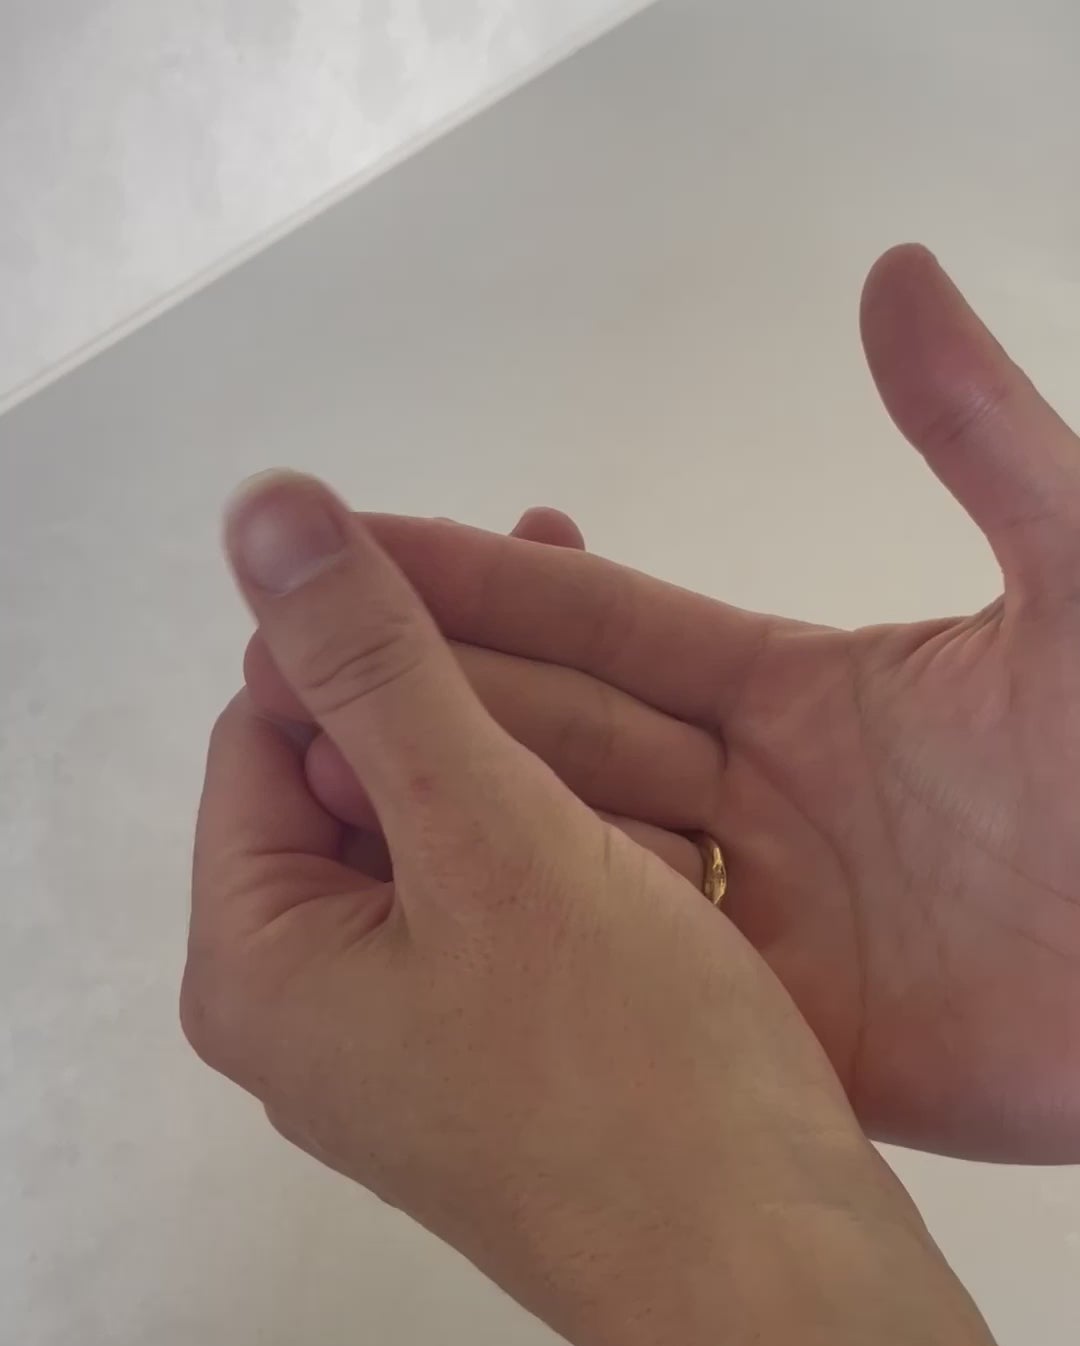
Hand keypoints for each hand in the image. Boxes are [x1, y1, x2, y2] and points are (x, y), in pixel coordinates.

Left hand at [185, 472, 911, 1345]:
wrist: (773, 1284)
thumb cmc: (627, 1068)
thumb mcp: (491, 833)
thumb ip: (374, 662)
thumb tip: (259, 512)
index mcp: (253, 964)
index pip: (266, 729)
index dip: (370, 637)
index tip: (488, 562)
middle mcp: (307, 1017)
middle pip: (358, 787)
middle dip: (467, 694)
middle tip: (562, 568)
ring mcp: (405, 1054)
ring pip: (449, 848)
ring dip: (531, 764)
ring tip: (637, 715)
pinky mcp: (498, 1074)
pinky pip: (507, 922)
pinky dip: (567, 854)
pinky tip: (649, 822)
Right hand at [246, 247, 1079, 1161]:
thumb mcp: (1078, 591)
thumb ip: (984, 441)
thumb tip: (891, 282)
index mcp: (809, 693)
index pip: (609, 626)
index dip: (485, 584)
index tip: (355, 544)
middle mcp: (764, 804)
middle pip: (562, 740)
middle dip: (429, 696)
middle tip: (287, 660)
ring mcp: (766, 922)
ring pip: (573, 863)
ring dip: (458, 826)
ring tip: (319, 787)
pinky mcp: (786, 1029)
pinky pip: (638, 986)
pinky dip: (540, 955)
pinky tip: (436, 929)